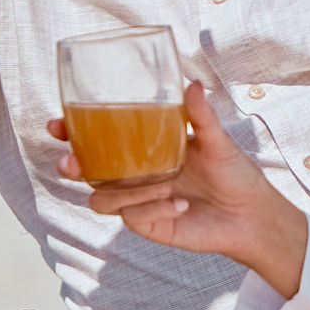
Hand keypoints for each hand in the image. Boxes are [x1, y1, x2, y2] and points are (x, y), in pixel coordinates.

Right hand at [70, 84, 306, 275]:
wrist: (252, 215)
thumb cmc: (234, 174)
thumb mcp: (218, 140)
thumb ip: (200, 116)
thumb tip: (191, 84)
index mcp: (143, 149)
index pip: (96, 140)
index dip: (71, 133)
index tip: (57, 124)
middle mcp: (134, 175)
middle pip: (85, 172)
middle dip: (70, 166)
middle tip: (71, 162)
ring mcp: (137, 202)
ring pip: (101, 198)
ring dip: (124, 190)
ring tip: (164, 183)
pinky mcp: (147, 225)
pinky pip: (132, 216)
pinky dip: (154, 206)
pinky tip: (180, 203)